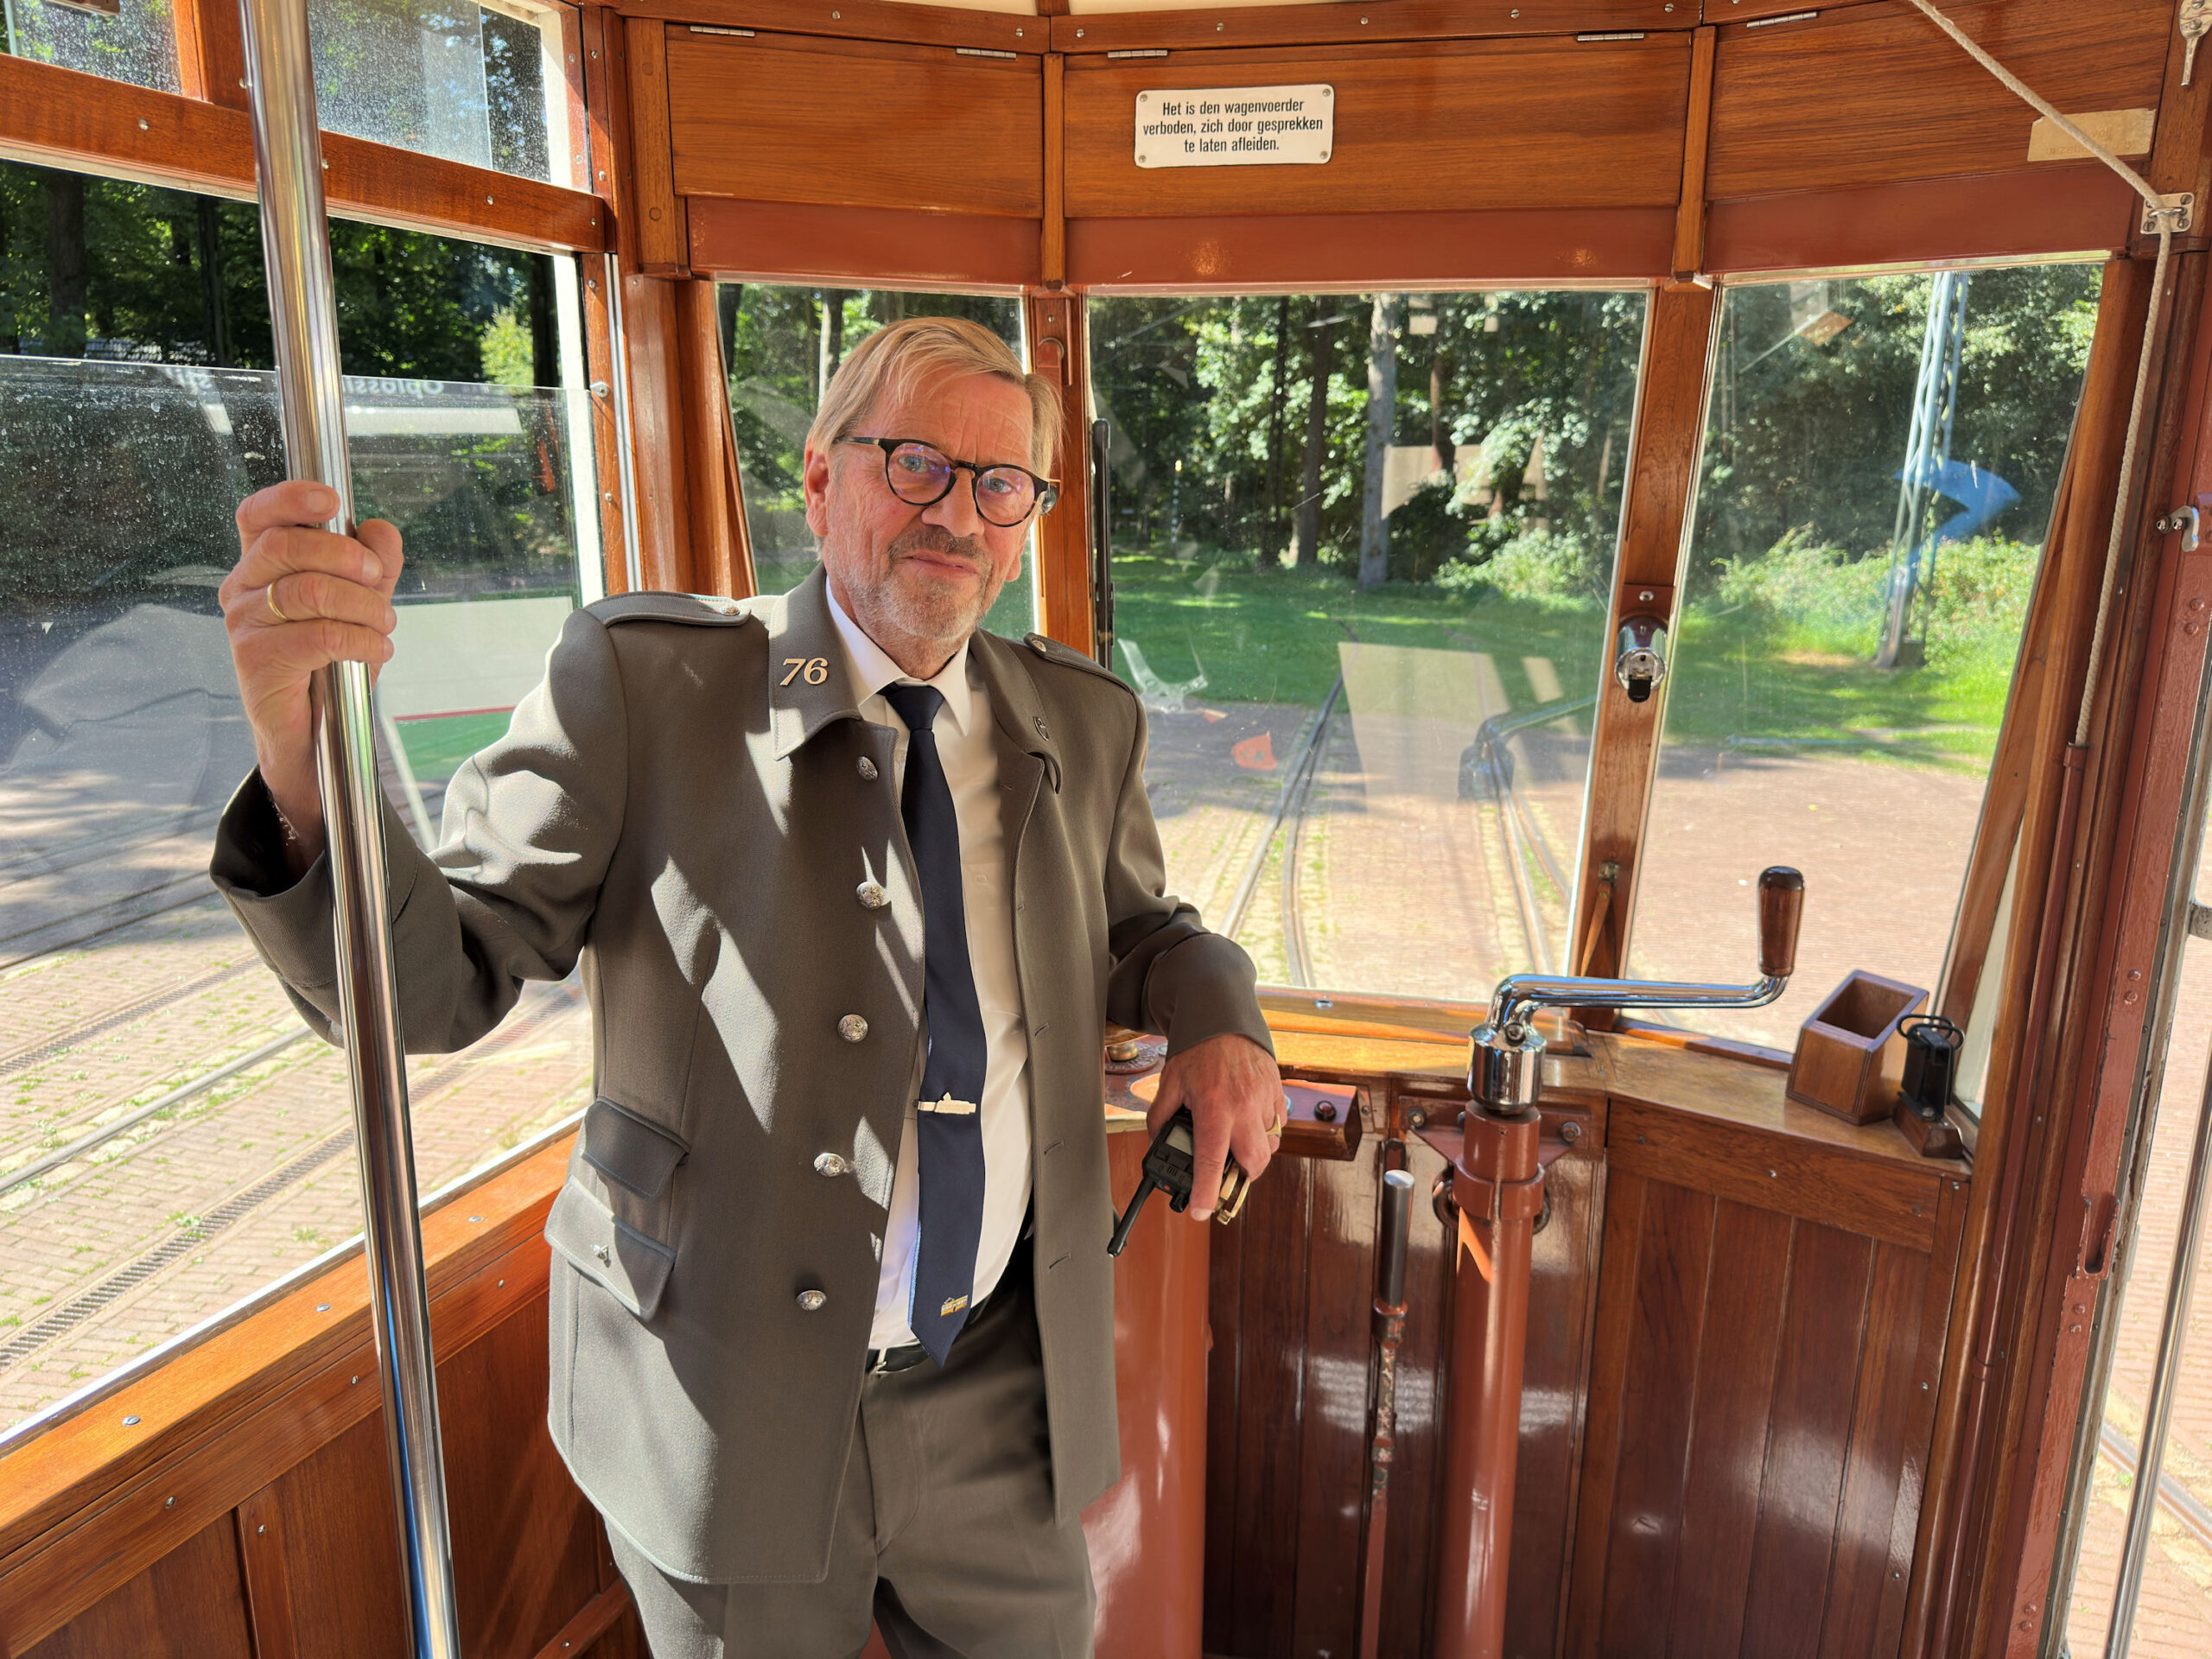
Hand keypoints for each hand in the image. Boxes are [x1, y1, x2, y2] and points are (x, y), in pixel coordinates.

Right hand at [220, 481, 404, 872]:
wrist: (314, 733)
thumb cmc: (331, 661)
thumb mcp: (362, 604)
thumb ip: (373, 565)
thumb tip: (380, 529)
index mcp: (262, 563)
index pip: (259, 515)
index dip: (289, 499)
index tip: (331, 499)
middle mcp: (243, 587)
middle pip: (286, 546)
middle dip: (345, 556)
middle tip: (378, 579)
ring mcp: (244, 623)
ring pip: (306, 591)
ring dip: (361, 605)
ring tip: (386, 624)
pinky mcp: (255, 660)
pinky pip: (316, 635)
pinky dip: (359, 639)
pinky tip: (378, 649)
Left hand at [1147, 1033, 1283, 1219]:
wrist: (1224, 1019)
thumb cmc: (1197, 1051)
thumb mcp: (1170, 1083)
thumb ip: (1160, 1117)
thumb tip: (1157, 1145)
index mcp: (1214, 1106)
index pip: (1212, 1160)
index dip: (1207, 1192)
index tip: (1202, 1211)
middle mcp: (1243, 1107)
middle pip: (1254, 1163)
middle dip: (1241, 1177)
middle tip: (1226, 1175)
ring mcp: (1264, 1100)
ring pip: (1268, 1146)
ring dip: (1254, 1152)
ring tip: (1235, 1141)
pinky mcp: (1277, 1093)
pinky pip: (1278, 1126)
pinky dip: (1266, 1132)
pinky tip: (1248, 1122)